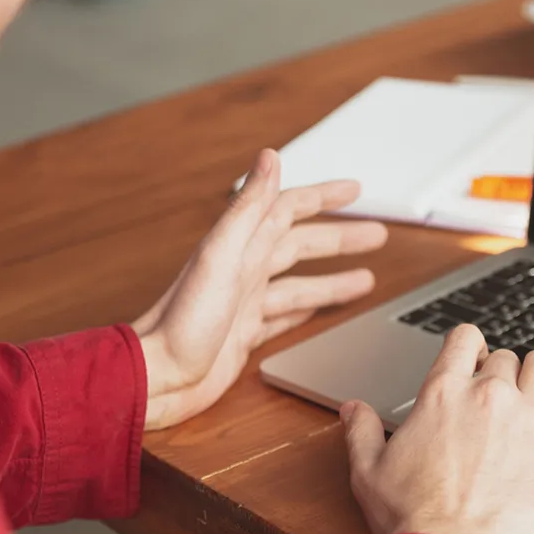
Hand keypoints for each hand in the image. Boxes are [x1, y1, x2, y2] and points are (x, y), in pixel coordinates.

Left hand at [133, 149, 387, 430]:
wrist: (156, 377)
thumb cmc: (182, 322)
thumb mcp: (220, 256)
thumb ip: (248, 207)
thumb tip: (270, 156)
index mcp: (240, 247)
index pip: (289, 209)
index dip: (323, 197)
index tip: (355, 190)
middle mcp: (244, 271)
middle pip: (301, 245)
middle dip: (340, 238)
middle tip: (377, 234)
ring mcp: (244, 304)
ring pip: (299, 284)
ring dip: (332, 279)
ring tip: (367, 279)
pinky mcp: (243, 336)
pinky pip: (284, 317)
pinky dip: (307, 311)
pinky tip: (320, 313)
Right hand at [341, 325, 533, 533]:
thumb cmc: (410, 518)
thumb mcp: (368, 471)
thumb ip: (362, 431)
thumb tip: (352, 408)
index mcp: (443, 393)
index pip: (465, 338)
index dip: (470, 345)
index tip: (473, 358)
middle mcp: (489, 395)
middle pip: (505, 357)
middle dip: (502, 371)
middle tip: (498, 398)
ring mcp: (529, 417)